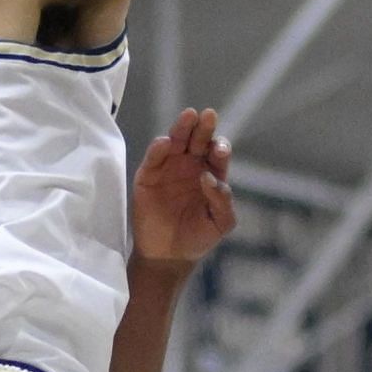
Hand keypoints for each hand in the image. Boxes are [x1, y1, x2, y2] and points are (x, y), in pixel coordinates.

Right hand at [130, 107, 234, 265]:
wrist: (170, 256)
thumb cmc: (199, 237)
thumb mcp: (221, 222)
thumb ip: (222, 200)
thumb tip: (208, 177)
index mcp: (211, 173)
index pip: (217, 152)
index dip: (220, 147)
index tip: (219, 151)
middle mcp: (191, 166)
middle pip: (199, 140)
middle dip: (204, 127)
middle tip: (208, 115)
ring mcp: (169, 168)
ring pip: (176, 141)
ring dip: (182, 128)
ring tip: (189, 116)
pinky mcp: (148, 176)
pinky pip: (153, 158)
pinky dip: (158, 148)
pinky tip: (166, 142)